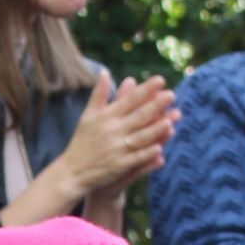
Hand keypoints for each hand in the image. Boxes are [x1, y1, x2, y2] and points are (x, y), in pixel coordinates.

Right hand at [54, 73, 177, 196]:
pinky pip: (135, 159)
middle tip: (172, 95)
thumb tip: (104, 71)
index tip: (160, 80)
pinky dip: (147, 154)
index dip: (145, 89)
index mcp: (105, 117)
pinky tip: (160, 149)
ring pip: (140, 137)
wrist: (72, 172)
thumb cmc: (81, 142)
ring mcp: (116, 149)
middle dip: (156, 105)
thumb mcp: (87, 116)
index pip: (129, 100)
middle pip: (138, 116)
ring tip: (171, 119)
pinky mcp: (118, 166)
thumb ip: (98, 94)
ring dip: (156, 129)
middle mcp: (112, 131)